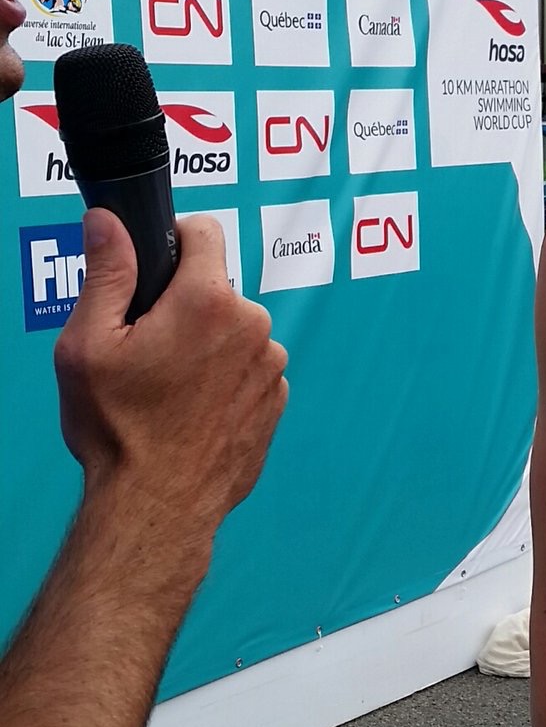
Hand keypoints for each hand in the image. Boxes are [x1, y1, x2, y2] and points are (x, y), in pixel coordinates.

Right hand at [55, 210, 287, 537]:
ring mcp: (270, 366)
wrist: (157, 506)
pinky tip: (192, 409)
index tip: (153, 270)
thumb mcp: (89, 345)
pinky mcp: (276, 400)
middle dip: (183, 305)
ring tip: (168, 387)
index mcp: (208, 301)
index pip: (205, 231)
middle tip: (146, 349)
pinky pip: (248, 368)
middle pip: (216, 287)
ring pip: (233, 330)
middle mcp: (253, 327)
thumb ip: (106, 272)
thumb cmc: (120, 430)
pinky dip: (224, 379)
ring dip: (207, 345)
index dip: (173, 241)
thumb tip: (108, 220)